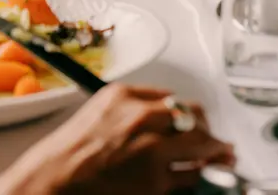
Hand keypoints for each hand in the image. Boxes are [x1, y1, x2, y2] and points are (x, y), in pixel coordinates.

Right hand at [0, 84, 234, 194]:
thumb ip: (130, 108)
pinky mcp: (156, 181)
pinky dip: (200, 177)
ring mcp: (152, 149)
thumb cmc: (68, 152)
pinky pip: (192, 176)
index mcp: (124, 96)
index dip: (187, 112)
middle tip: (214, 139)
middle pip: (194, 115)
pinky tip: (203, 177)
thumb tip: (163, 114)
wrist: (54, 179)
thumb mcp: (97, 112)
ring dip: (215, 152)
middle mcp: (142, 117)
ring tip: (222, 157)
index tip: (194, 121)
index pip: (172, 97)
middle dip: (207, 129)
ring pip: (203, 145)